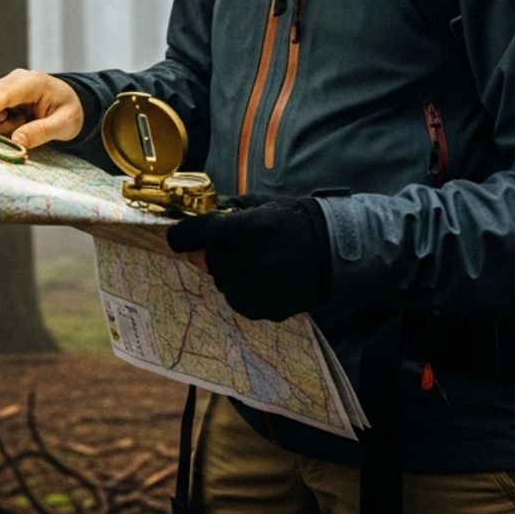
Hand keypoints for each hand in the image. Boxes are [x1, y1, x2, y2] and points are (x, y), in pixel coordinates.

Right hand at [0, 69, 82, 150]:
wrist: (71, 102)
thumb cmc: (70, 111)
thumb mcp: (65, 125)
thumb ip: (41, 132)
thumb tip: (16, 141)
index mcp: (33, 82)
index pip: (3, 95)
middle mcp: (16, 79)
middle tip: (21, 126)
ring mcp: (7, 84)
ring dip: (0, 121)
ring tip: (24, 122)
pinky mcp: (3, 93)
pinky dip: (1, 120)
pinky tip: (19, 119)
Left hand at [166, 197, 332, 321]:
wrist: (336, 251)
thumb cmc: (294, 222)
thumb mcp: (263, 205)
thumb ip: (228, 216)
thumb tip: (196, 234)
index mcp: (252, 226)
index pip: (198, 233)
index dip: (182, 237)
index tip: (179, 239)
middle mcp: (255, 257)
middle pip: (211, 263)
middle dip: (217, 256)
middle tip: (236, 249)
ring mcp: (264, 286)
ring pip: (224, 285)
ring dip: (231, 276)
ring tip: (254, 265)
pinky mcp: (271, 308)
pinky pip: (240, 304)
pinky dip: (243, 293)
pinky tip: (262, 281)